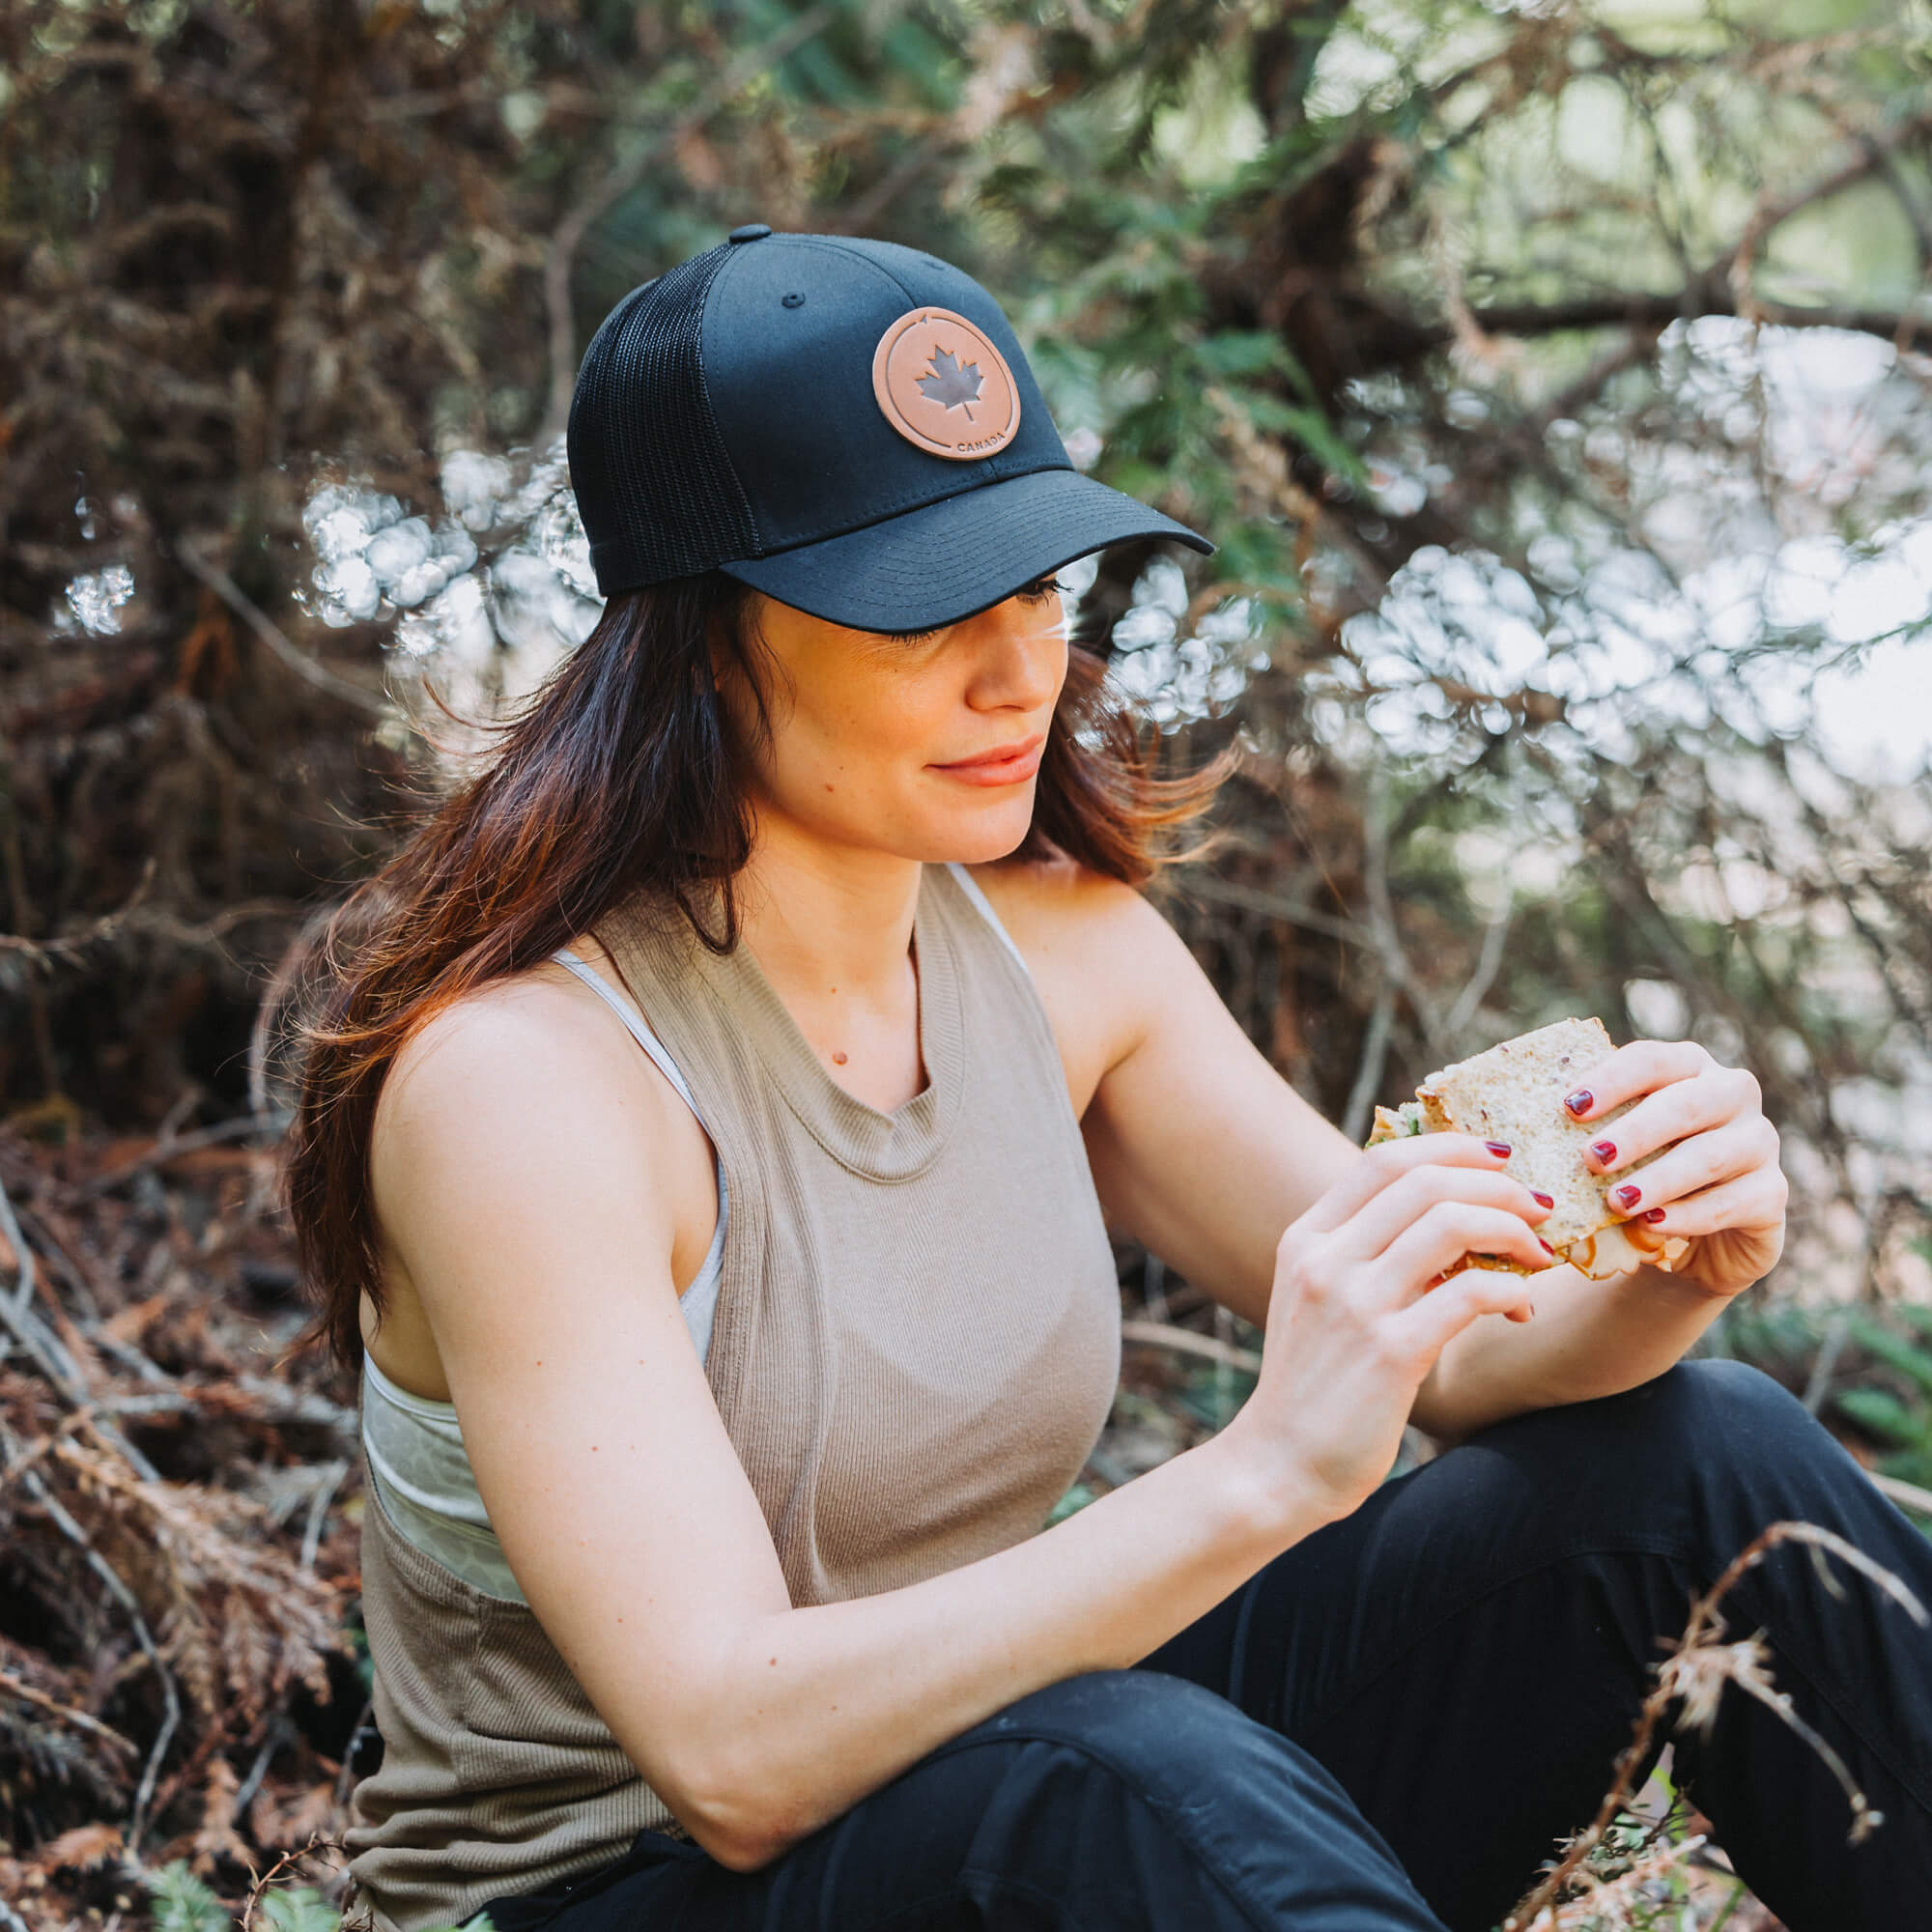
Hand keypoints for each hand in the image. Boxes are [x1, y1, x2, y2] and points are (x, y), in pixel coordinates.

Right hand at [1230, 1134, 1558, 1522]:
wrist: (1279, 1466)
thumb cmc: (1315, 1385)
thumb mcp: (1321, 1301)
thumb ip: (1366, 1253)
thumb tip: (1447, 1212)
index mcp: (1307, 1238)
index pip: (1385, 1158)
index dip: (1454, 1147)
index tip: (1500, 1163)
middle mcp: (1325, 1259)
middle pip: (1426, 1180)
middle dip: (1498, 1186)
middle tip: (1537, 1210)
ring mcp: (1355, 1304)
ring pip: (1452, 1223)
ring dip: (1513, 1230)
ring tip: (1539, 1255)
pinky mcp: (1391, 1352)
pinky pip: (1472, 1293)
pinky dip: (1513, 1290)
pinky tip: (1521, 1309)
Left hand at [1561, 1039, 1786, 1298]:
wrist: (1690, 1237)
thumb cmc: (1640, 1173)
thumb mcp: (1614, 1145)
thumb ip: (1582, 1126)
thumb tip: (1499, 1127)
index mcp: (1689, 1067)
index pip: (1652, 1060)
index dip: (1611, 1080)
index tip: (1569, 1107)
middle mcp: (1732, 1094)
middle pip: (1687, 1103)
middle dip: (1636, 1131)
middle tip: (1591, 1158)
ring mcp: (1759, 1142)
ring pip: (1713, 1155)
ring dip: (1659, 1179)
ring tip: (1616, 1201)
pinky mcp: (1773, 1194)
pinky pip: (1734, 1202)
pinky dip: (1689, 1215)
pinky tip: (1652, 1226)